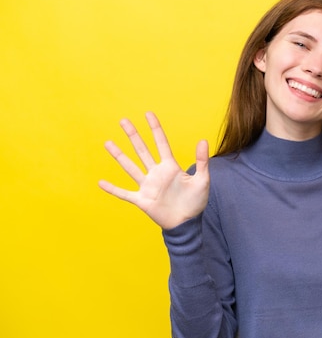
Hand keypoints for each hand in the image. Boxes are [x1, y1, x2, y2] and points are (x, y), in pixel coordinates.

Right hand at [98, 112, 209, 229]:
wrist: (187, 223)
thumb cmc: (195, 202)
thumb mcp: (202, 180)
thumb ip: (201, 161)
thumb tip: (203, 140)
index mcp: (170, 167)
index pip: (161, 143)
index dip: (155, 129)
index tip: (148, 114)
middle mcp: (156, 173)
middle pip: (142, 150)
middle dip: (133, 135)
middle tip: (123, 120)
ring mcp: (148, 186)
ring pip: (130, 167)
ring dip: (119, 155)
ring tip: (108, 143)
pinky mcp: (142, 200)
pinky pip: (125, 193)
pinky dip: (113, 189)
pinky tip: (101, 182)